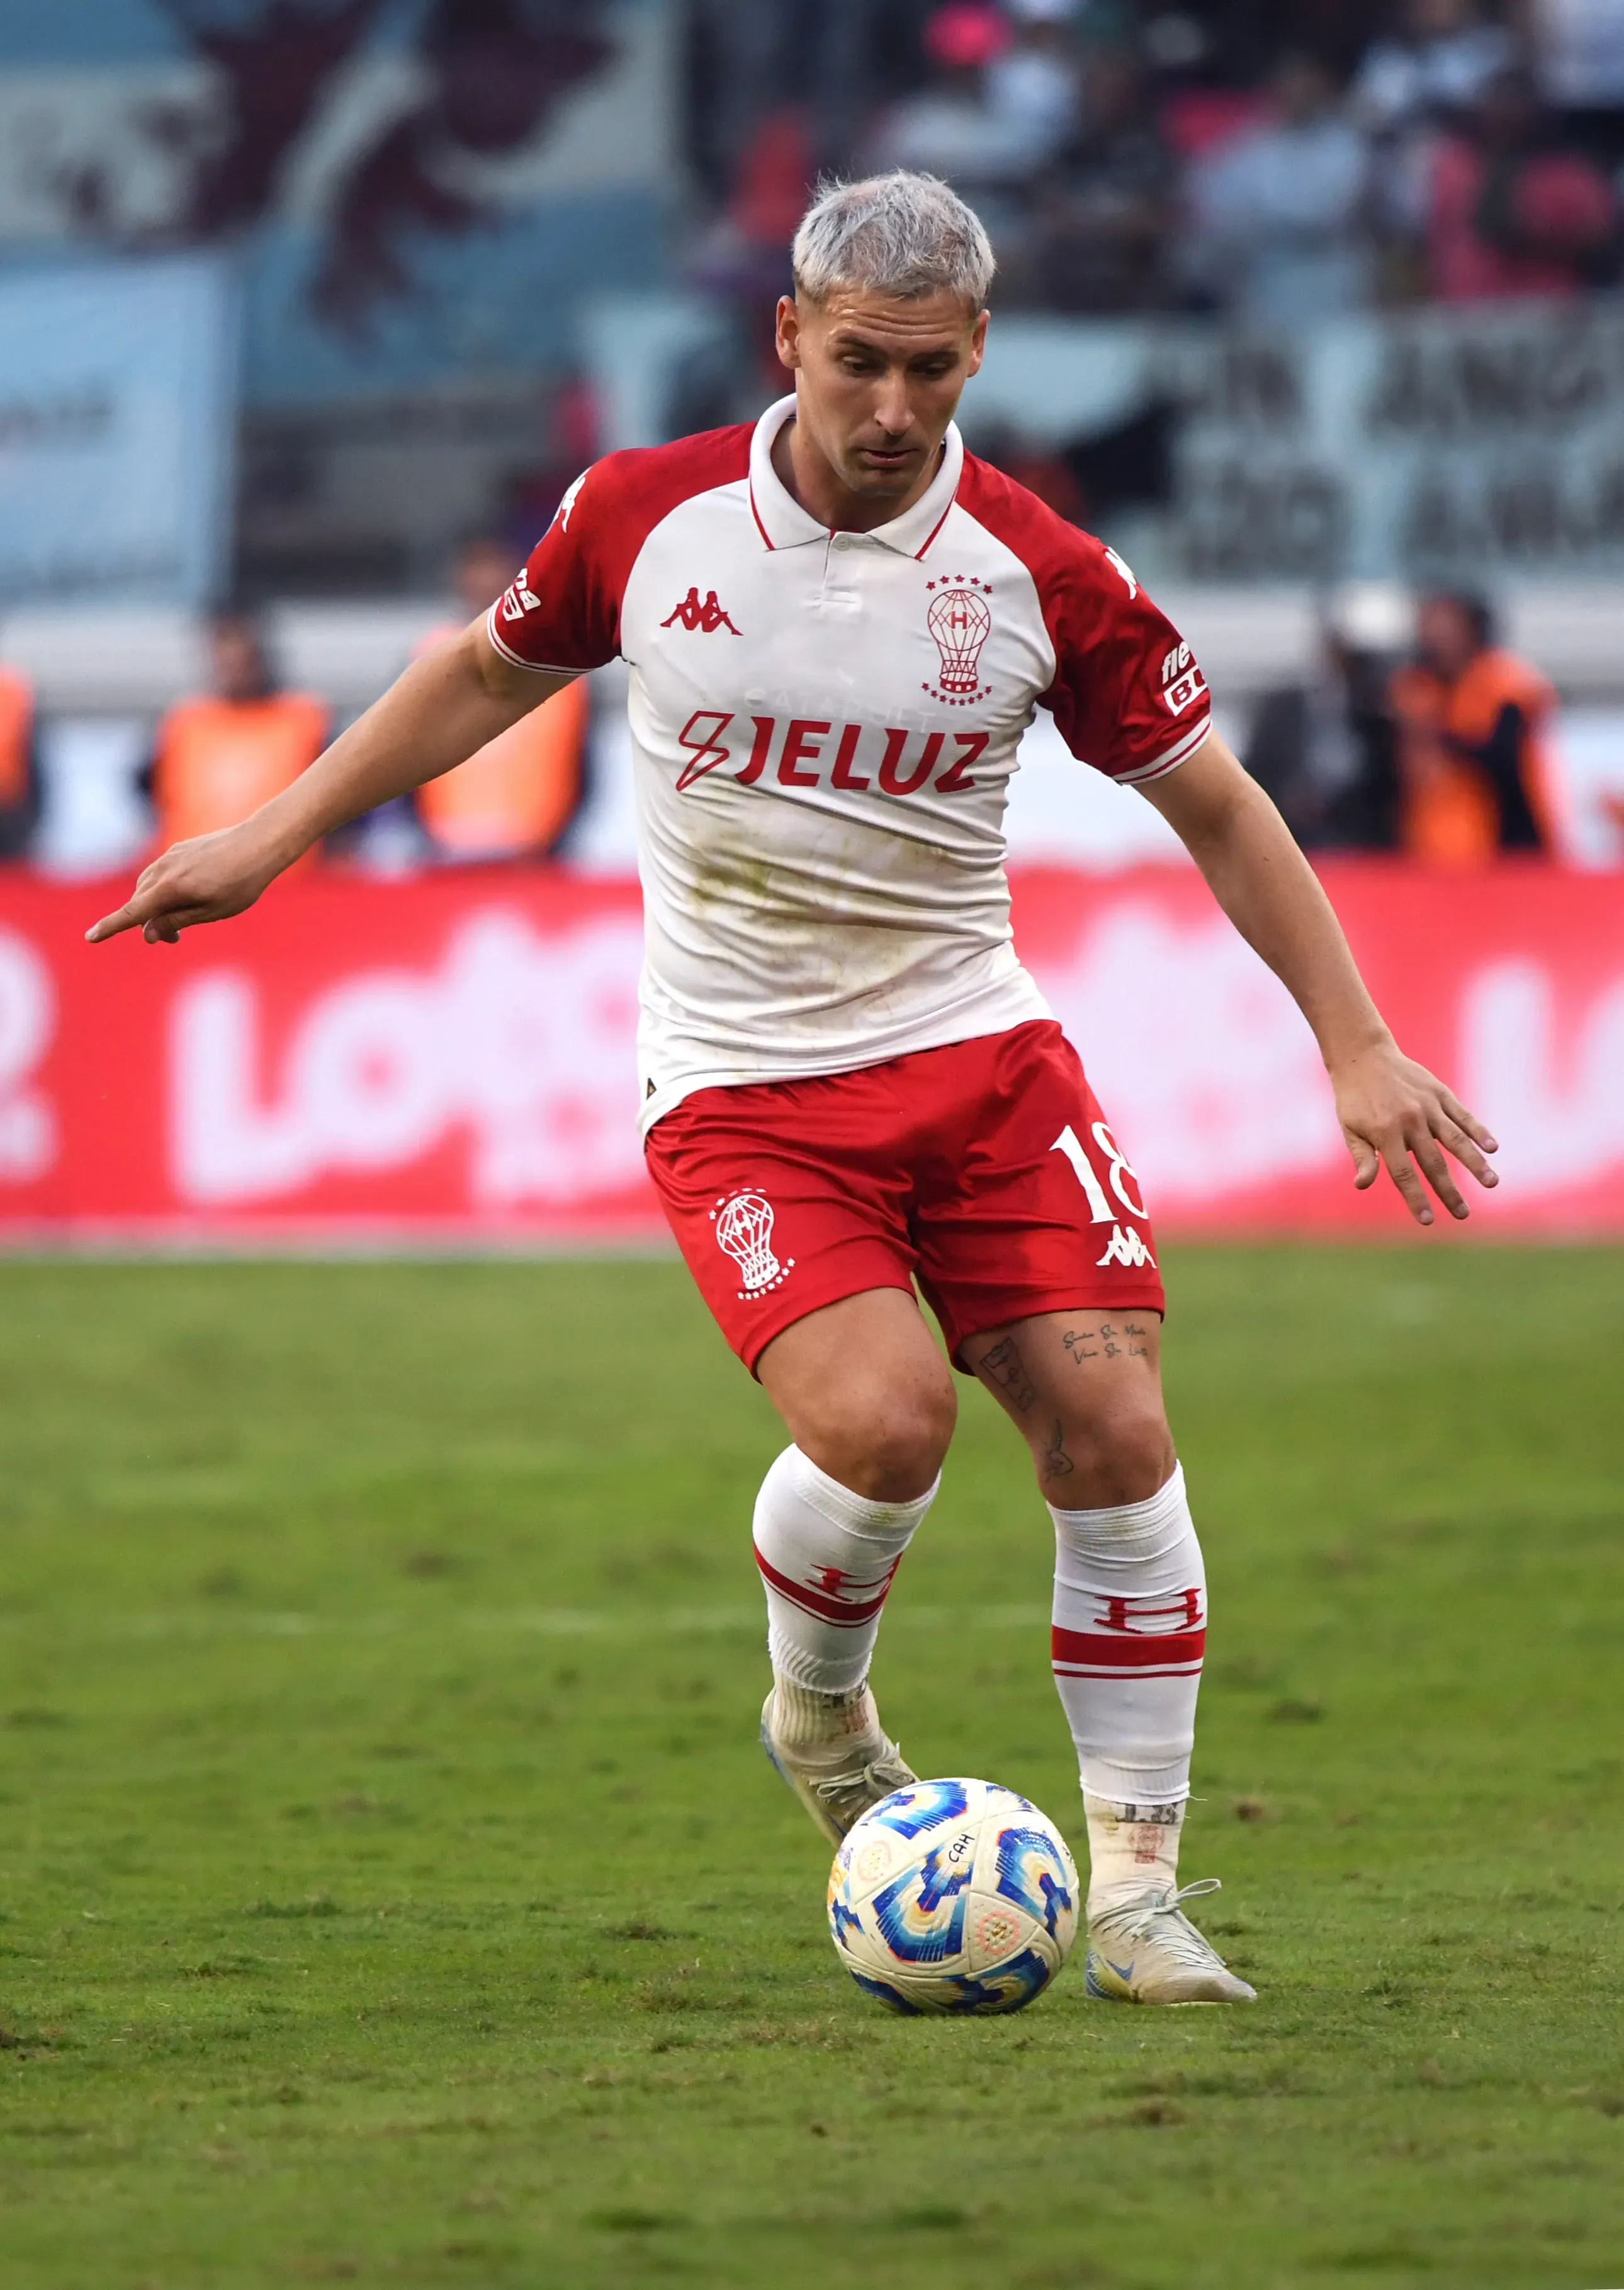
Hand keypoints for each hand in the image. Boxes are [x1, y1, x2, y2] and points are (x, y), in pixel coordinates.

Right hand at [86, 821, 288, 946]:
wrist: (259, 843)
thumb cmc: (241, 883)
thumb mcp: (212, 911)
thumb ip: (176, 921)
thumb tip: (147, 932)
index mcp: (170, 888)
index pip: (132, 913)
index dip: (110, 927)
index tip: (91, 937)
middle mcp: (163, 870)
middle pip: (141, 903)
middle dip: (150, 924)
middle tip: (175, 940)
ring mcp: (169, 857)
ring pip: (148, 888)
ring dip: (156, 907)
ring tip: (183, 920)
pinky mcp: (178, 850)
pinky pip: (160, 875)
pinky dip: (163, 891)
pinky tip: (188, 895)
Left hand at [1333, 1037, 1497, 1225]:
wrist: (1363, 1055)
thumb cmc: (1353, 1098)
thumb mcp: (1349, 1128)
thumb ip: (1361, 1156)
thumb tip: (1362, 1185)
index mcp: (1385, 1133)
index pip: (1403, 1173)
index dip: (1415, 1198)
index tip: (1428, 1220)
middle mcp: (1410, 1120)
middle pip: (1434, 1162)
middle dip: (1448, 1191)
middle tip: (1463, 1214)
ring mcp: (1428, 1106)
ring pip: (1455, 1139)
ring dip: (1475, 1163)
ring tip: (1491, 1183)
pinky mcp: (1440, 1093)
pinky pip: (1462, 1115)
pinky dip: (1477, 1130)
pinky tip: (1492, 1147)